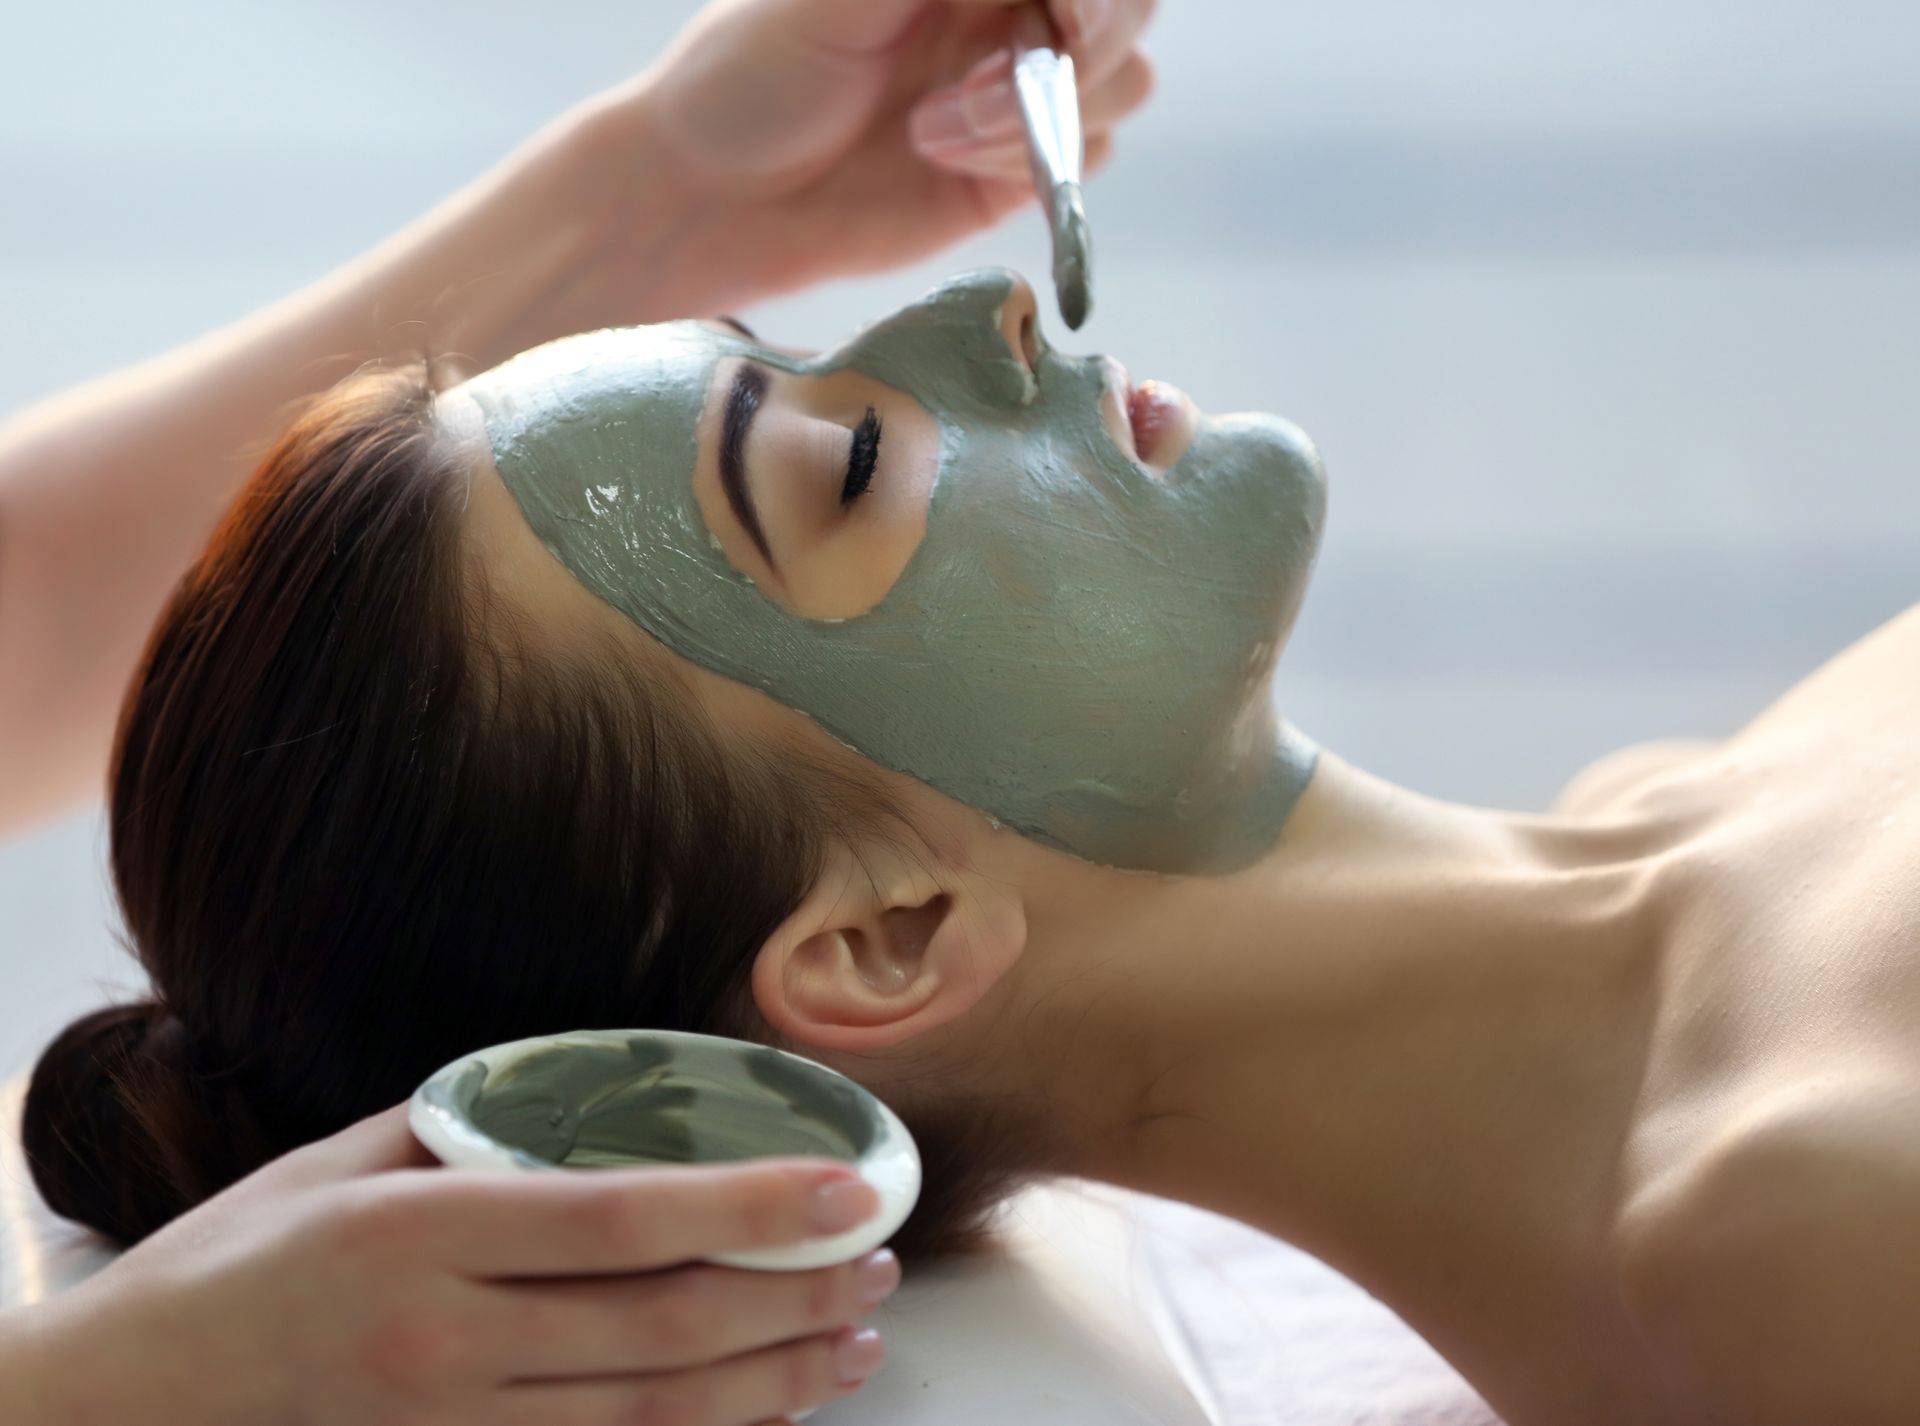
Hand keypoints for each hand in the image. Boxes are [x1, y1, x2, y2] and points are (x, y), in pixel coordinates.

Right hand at [26, 1105, 898, 1425]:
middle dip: (794, 1298)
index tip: (846, 1189)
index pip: (627, 1221)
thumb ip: (471, 1135)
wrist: (127, 1407)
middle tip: (877, 1263)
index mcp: (424, 1236)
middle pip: (664, 1328)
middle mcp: (450, 1341)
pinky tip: (766, 1412)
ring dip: (774, 1379)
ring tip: (856, 1338)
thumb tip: (588, 1107)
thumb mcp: (342, 1162)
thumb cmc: (237, 1263)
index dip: (753, 1208)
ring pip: (654, 1412)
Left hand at [585, 0, 1156, 320]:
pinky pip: (1085, 160)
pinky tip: (944, 162)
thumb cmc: (751, 76)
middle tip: (982, 82)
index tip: (1063, 15)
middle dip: (1082, 45)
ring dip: (1039, 113)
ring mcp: (1017, 92)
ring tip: (932, 130)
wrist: (717, 199)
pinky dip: (1031, 165)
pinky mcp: (1014, 173)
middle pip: (1129, 9)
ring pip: (1121, 85)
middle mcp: (1004, 9)